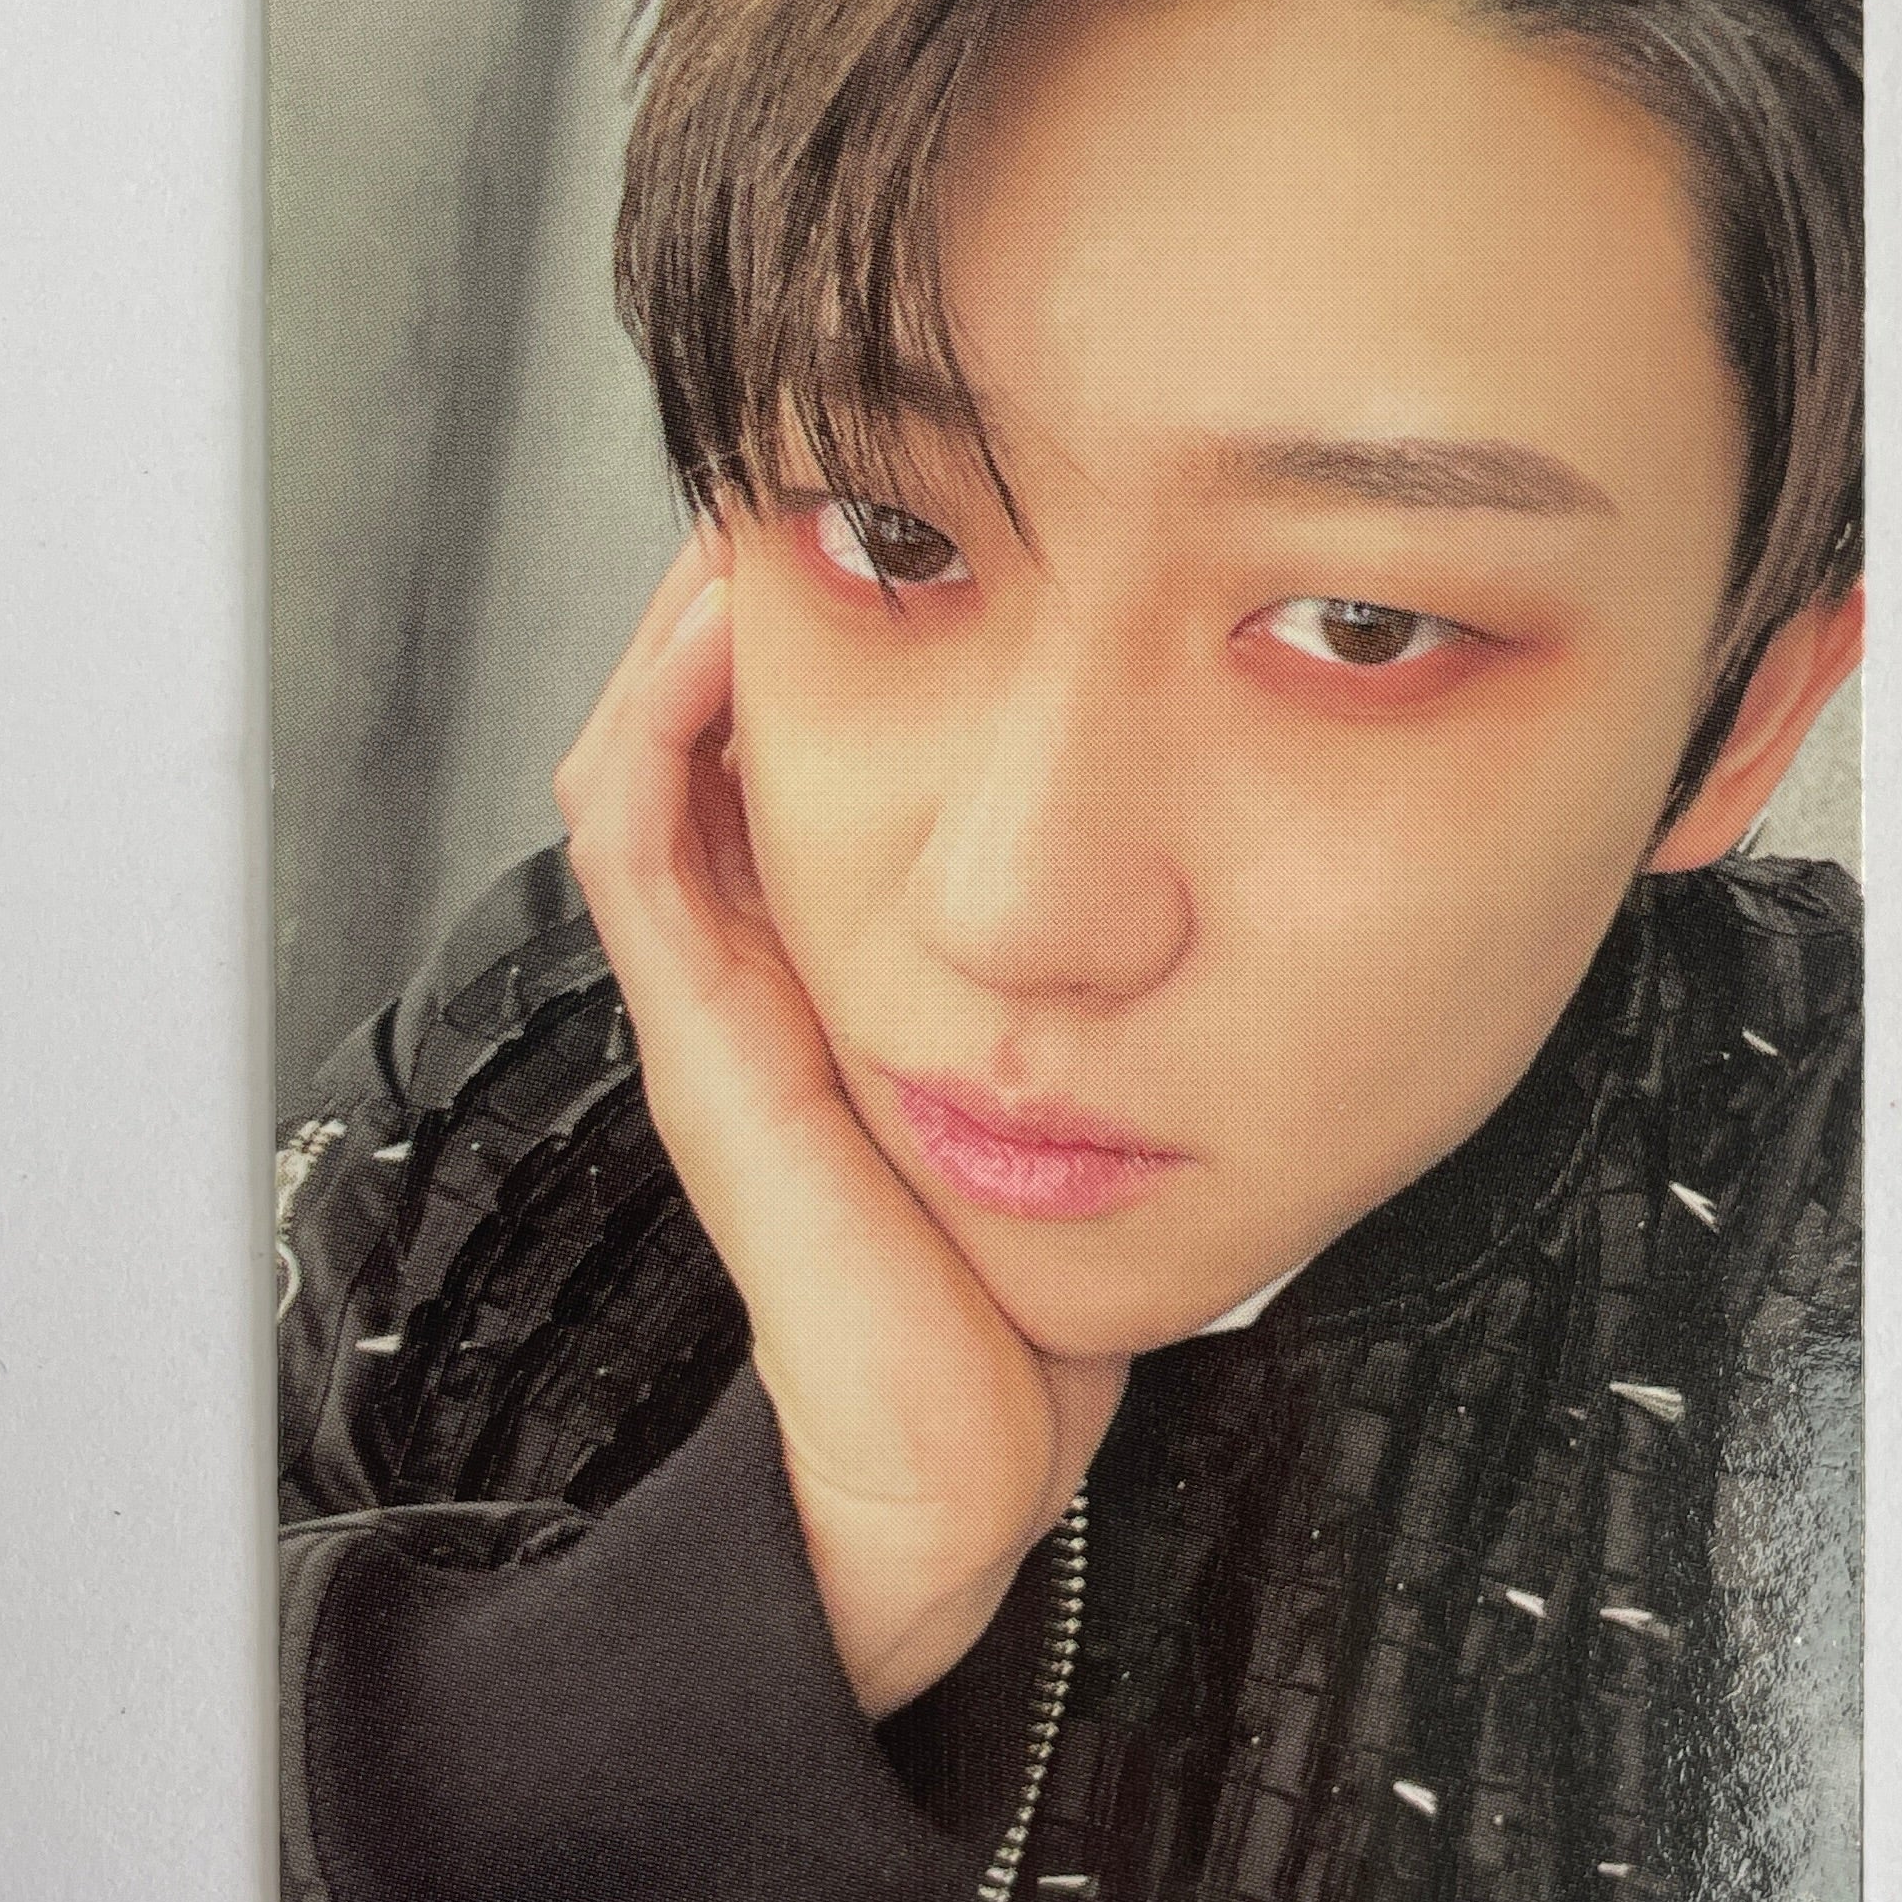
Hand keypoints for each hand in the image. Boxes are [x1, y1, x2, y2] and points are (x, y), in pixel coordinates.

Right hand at [553, 526, 1128, 1716]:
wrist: (961, 1460)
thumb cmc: (1034, 1301)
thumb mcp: (1112, 1095)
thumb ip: (1149, 986)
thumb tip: (1261, 850)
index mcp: (863, 963)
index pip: (825, 736)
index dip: (865, 603)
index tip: (937, 492)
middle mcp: (775, 956)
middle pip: (733, 714)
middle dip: (782, 569)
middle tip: (835, 441)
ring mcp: (724, 989)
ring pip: (667, 740)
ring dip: (713, 607)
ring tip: (775, 484)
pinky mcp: (704, 1035)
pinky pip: (641, 831)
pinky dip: (670, 709)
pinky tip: (730, 607)